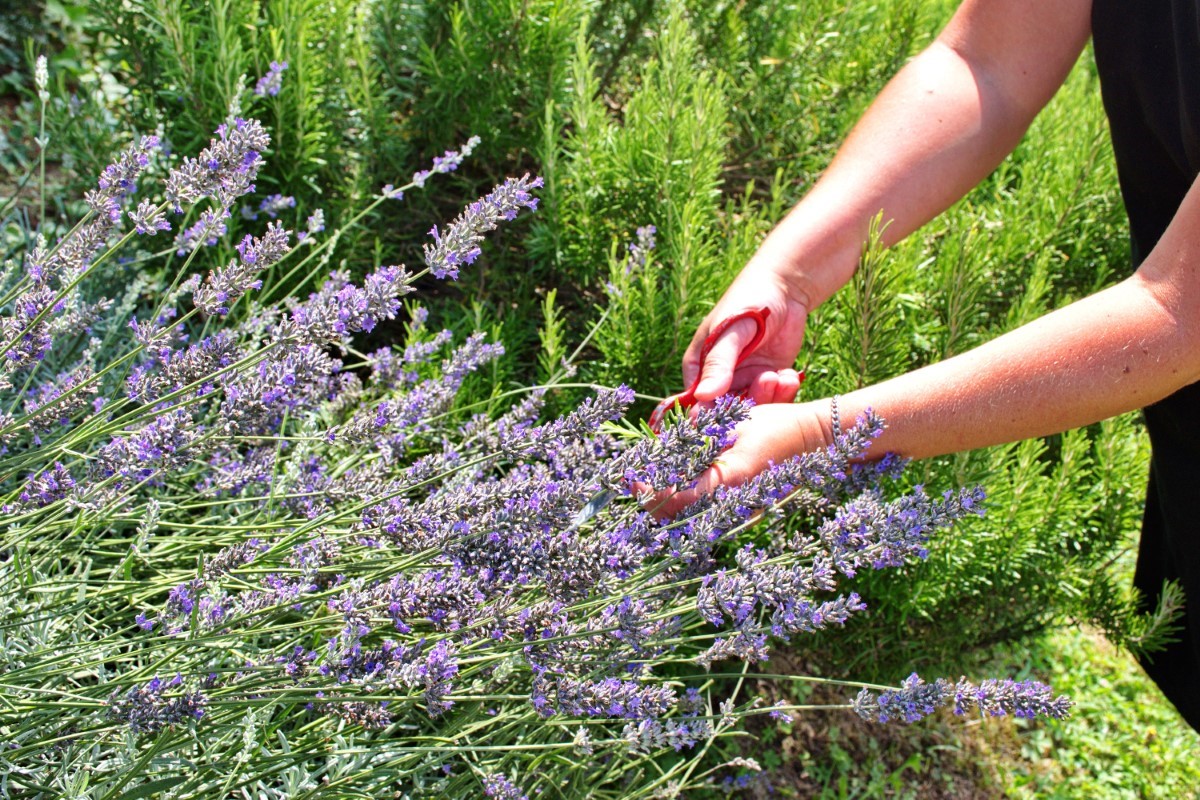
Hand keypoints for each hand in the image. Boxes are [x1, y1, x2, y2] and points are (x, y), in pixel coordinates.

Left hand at [646, 400, 831, 519]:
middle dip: (652, 502)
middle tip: (638, 481)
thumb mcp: (729, 424)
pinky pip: (706, 517)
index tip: (632, 478)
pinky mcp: (742, 513)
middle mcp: (731, 505)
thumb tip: (657, 450)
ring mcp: (738, 514)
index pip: (674, 500)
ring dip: (667, 506)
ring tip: (655, 482)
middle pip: (677, 519)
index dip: (647, 492)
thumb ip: (693, 440)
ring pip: (689, 522)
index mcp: (727, 481)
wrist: (814, 440)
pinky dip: (686, 506)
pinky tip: (681, 486)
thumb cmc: (773, 425)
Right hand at [684, 264, 809, 404]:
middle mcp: (719, 379)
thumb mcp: (730, 332)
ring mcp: (745, 380)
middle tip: (767, 380)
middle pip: (728, 411)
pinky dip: (784, 392)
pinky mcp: (767, 380)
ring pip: (754, 409)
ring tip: (781, 376)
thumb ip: (718, 363)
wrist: (784, 289)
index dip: (713, 414)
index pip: (697, 403)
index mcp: (698, 367)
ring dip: (770, 397)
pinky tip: (790, 375)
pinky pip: (774, 400)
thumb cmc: (748, 301)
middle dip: (750, 404)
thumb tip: (702, 395)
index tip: (735, 412)